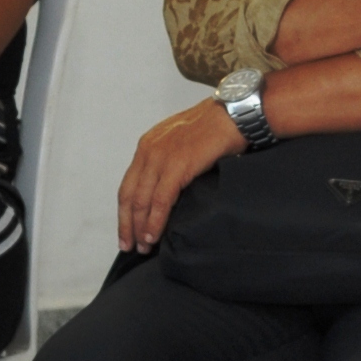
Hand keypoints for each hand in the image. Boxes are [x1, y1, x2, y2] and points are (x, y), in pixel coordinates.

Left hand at [118, 100, 240, 253]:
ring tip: (143, 247)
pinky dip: (155, 221)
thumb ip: (170, 161)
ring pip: (142, 200)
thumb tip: (168, 189)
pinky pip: (161, 200)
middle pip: (129, 195)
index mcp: (148, 145)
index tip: (127, 230)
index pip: (129, 184)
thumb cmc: (216, 127)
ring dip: (140, 227)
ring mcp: (161, 157)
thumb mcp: (183, 142)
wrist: (234, 114)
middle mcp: (148, 151)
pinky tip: (154, 235)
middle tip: (128, 246)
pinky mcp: (177, 165)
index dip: (125, 211)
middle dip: (127, 224)